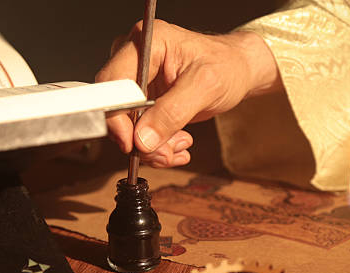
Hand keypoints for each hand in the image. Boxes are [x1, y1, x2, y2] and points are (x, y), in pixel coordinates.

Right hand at [96, 20, 280, 167]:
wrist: (236, 72)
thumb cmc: (225, 66)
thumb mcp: (205, 86)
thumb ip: (172, 112)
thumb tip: (143, 138)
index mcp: (146, 44)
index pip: (113, 83)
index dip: (117, 116)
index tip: (132, 142)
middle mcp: (135, 60)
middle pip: (116, 108)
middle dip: (140, 138)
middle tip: (165, 151)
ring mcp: (137, 83)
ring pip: (127, 127)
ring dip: (152, 146)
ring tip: (179, 143)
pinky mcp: (142, 102)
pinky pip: (138, 132)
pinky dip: (156, 146)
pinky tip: (176, 143)